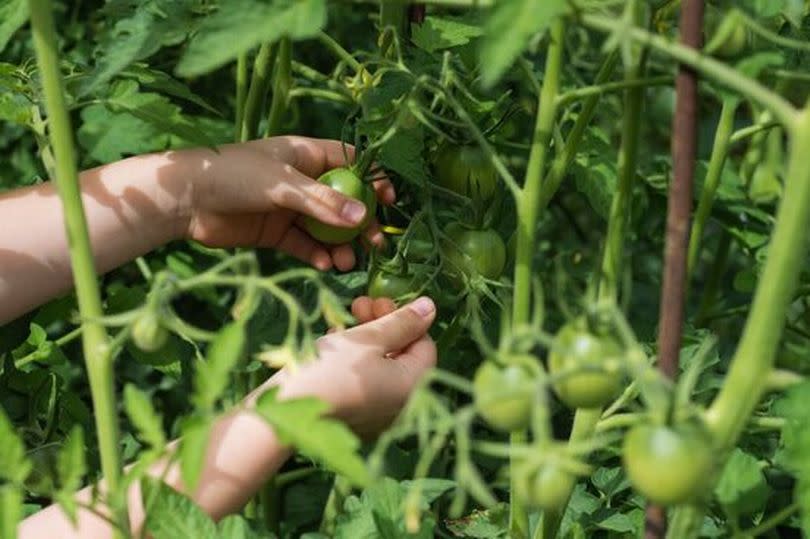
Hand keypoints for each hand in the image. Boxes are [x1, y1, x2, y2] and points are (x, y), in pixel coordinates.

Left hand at [176, 136, 394, 270]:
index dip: (372, 179)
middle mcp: (301, 181)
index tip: (389, 201)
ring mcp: (288, 208)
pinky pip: (304, 245)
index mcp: (306, 155)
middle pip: (343, 201)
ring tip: (347, 262)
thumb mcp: (283, 186)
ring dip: (339, 245)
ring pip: (325, 228)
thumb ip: (323, 202)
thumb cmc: (234, 176)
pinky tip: (324, 265)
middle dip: (360, 222)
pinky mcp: (274, 232)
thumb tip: (365, 216)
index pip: (350, 162)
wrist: (184, 200)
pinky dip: (316, 255)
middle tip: (375, 242)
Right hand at [274, 296, 436, 437]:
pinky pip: (362, 384)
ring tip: (341, 321)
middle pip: (402, 356)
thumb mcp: (367, 338)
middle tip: (359, 304)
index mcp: (413, 386)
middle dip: (382, 326)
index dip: (404, 318)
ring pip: (380, 368)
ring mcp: (377, 416)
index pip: (424, 344)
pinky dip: (353, 362)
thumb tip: (430, 307)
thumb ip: (401, 322)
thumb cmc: (331, 370)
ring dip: (365, 340)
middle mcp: (401, 406)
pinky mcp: (353, 419)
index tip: (377, 300)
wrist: (284, 412)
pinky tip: (333, 343)